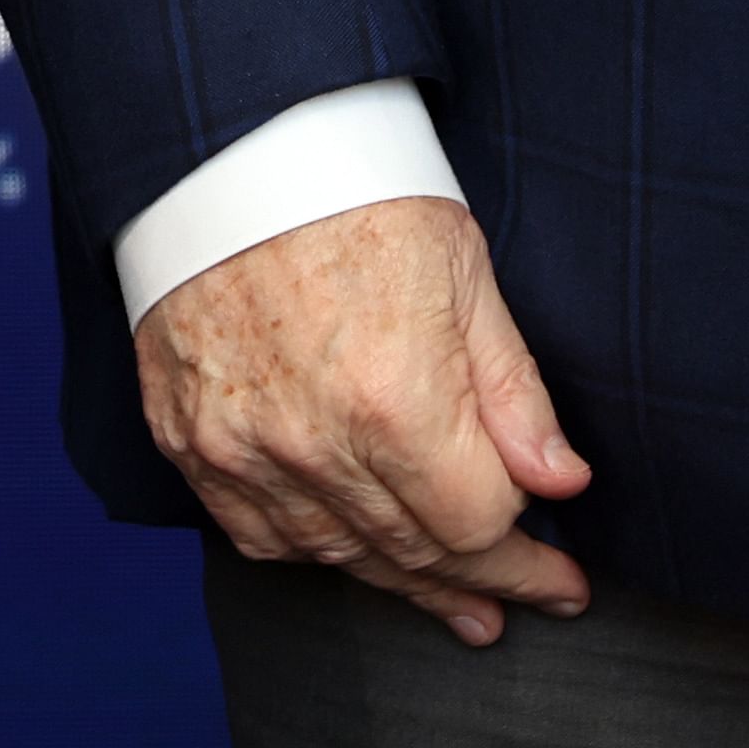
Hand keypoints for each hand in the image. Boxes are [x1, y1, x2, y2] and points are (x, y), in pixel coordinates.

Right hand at [132, 197, 592, 643]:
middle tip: (517, 602)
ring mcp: (238, 445)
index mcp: (396, 403)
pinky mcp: (186, 434)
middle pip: (413, 553)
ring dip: (400, 582)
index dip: (529, 562)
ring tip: (453, 604)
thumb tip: (562, 485)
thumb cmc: (353, 189)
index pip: (478, 529)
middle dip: (478, 583)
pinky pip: (253, 530)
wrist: (223, 143)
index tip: (562, 579)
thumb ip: (512, 393)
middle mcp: (313, 443)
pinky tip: (346, 553)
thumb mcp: (464, 272)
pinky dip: (307, 549)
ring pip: (336, 554)